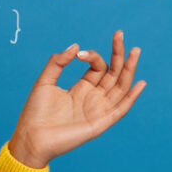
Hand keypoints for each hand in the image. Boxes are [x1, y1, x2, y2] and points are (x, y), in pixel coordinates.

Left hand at [8, 30, 145, 168]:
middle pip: (113, 74)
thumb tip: (76, 46)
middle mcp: (93, 98)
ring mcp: (98, 110)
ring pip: (120, 87)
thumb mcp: (45, 81)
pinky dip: (131, 97)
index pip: (97, 67)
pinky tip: (140, 82)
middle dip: (118, 55)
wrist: (31, 136)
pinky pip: (120, 109)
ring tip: (135, 51)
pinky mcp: (100, 123)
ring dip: (129, 69)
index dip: (92, 56)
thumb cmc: (35, 112)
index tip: (79, 53)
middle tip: (120, 34)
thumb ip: (57, 62)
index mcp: (81, 88)